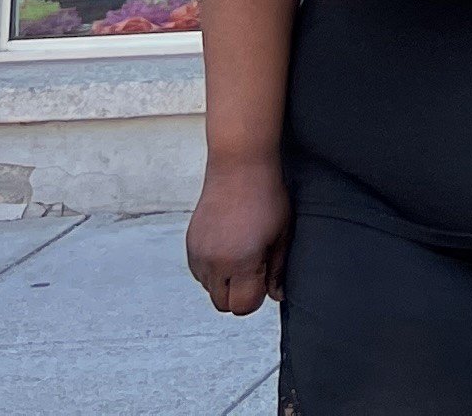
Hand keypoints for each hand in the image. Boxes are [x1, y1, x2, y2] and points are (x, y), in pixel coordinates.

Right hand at [183, 157, 289, 315]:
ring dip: (223, 281)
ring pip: (209, 288)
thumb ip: (277, 269)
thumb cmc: (266, 195)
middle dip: (238, 294)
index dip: (255, 298)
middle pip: (223, 303)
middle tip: (253, 269)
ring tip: (240, 254)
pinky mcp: (189, 244)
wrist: (239, 165)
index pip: (242, 306)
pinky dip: (211, 269)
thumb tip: (276, 295)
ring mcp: (198, 254)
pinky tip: (227, 248)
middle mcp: (215, 262)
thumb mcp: (282, 233)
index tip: (263, 280)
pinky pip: (198, 272)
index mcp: (241, 262)